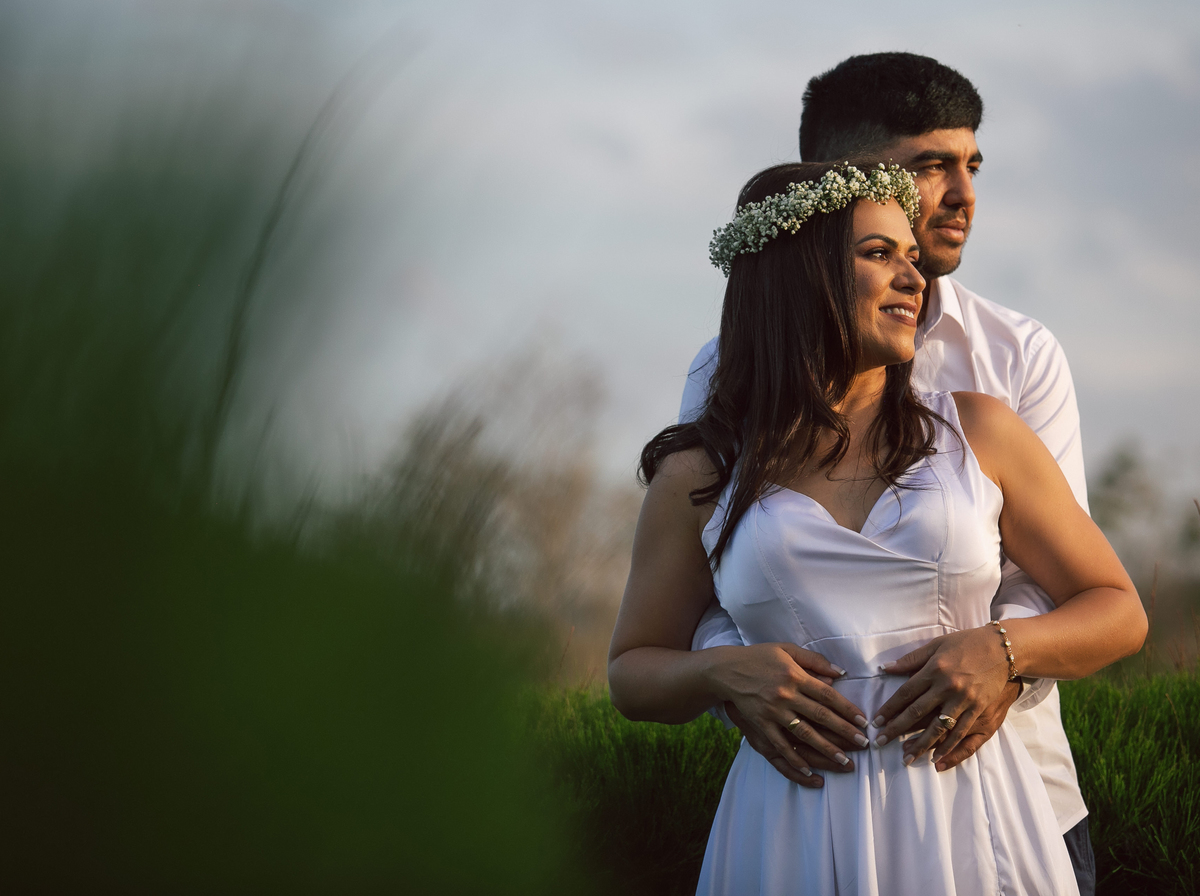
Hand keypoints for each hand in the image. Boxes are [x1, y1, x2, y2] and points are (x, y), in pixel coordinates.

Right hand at [711, 642, 869, 780]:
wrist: (726, 669)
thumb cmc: (759, 657)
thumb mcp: (786, 649)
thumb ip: (814, 660)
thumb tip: (840, 672)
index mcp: (795, 675)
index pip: (827, 695)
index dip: (847, 709)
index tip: (862, 721)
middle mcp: (786, 694)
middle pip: (820, 716)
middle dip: (844, 732)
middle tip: (863, 744)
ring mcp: (773, 711)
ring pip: (804, 734)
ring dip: (826, 749)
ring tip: (844, 761)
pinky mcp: (760, 724)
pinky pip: (780, 745)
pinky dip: (795, 759)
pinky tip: (809, 771)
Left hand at [872, 627, 1009, 766]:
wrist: (1003, 648)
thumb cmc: (966, 643)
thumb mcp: (936, 645)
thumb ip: (911, 659)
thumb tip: (885, 667)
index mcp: (934, 669)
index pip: (906, 693)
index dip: (889, 709)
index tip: (876, 721)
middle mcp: (947, 686)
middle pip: (917, 712)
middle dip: (897, 729)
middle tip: (881, 742)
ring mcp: (964, 700)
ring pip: (938, 728)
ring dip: (921, 745)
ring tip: (906, 758)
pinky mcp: (979, 709)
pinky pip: (962, 732)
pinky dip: (949, 747)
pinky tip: (937, 759)